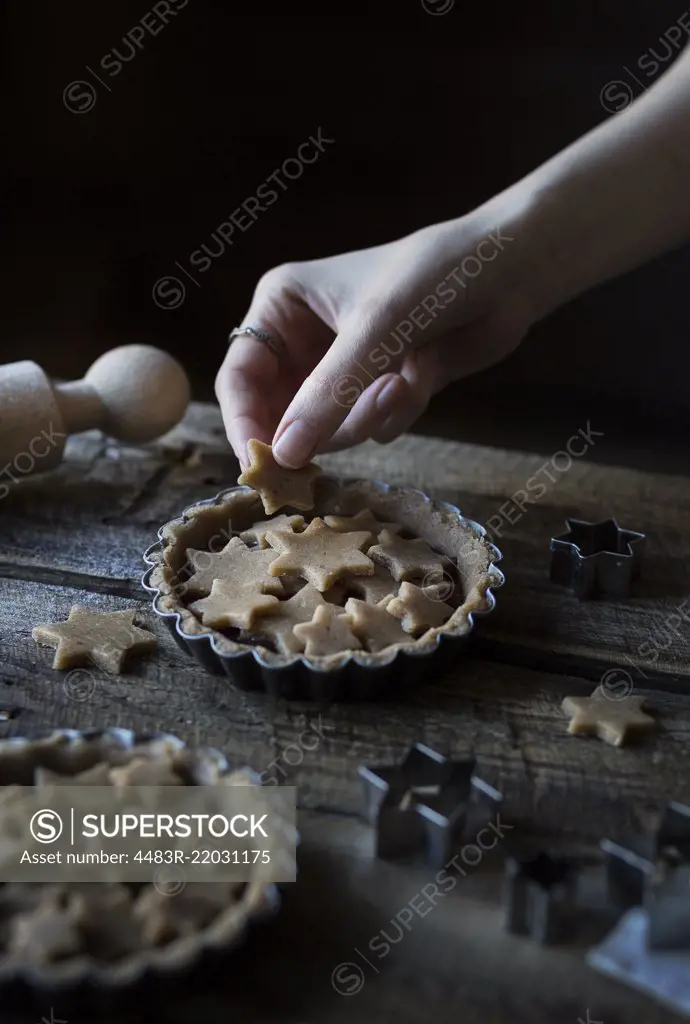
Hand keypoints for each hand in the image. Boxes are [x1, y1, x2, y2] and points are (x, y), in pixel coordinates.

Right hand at [216, 203, 536, 468]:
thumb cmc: (435, 276)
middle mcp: (303, 340)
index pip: (240, 378)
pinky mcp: (378, 388)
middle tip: (346, 437)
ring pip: (330, 428)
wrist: (510, 271)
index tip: (264, 467)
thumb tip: (282, 455)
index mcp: (282, 306)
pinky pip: (370, 427)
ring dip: (369, 414)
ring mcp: (343, 368)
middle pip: (282, 414)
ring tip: (403, 380)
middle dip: (323, 425)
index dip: (246, 424)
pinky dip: (399, 410)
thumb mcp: (375, 331)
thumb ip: (327, 395)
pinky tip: (424, 372)